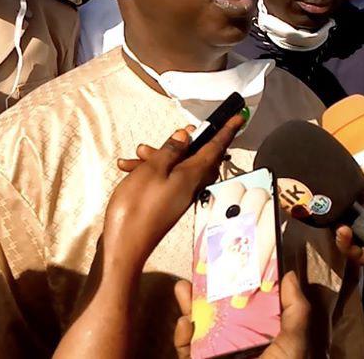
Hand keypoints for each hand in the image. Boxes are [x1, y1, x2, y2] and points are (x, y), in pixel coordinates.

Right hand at [102, 115, 244, 272]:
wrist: (125, 245)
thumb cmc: (137, 207)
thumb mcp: (153, 170)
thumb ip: (171, 151)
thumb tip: (187, 137)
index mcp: (192, 176)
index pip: (215, 148)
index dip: (226, 131)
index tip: (238, 118)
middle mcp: (191, 186)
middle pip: (197, 155)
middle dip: (184, 141)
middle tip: (178, 132)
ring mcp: (179, 195)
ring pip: (176, 165)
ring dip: (159, 155)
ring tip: (136, 154)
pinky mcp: (167, 201)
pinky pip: (165, 178)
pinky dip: (150, 170)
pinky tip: (129, 168)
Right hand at [173, 272, 309, 358]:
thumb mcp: (294, 344)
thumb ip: (296, 311)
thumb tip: (290, 275)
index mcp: (264, 336)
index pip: (253, 304)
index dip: (244, 283)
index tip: (236, 260)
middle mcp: (239, 344)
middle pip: (221, 310)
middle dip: (210, 289)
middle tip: (202, 268)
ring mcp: (217, 355)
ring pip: (199, 326)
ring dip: (190, 305)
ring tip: (184, 287)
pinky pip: (187, 349)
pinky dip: (183, 335)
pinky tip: (185, 323)